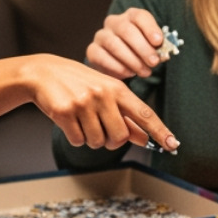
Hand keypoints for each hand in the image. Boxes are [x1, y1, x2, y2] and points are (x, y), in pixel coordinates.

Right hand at [24, 53, 178, 151]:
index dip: (160, 131)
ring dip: (90, 138)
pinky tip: (69, 120)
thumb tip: (144, 138)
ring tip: (82, 120)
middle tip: (100, 127)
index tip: (173, 144)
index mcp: (118, 88)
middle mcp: (103, 94)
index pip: (144, 114)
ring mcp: (84, 103)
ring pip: (97, 142)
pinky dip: (74, 136)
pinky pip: (78, 141)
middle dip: (110, 140)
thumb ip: (124, 116)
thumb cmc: (78, 84)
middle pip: (119, 137)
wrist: (44, 73)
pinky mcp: (65, 112)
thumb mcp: (105, 94)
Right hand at [85, 7, 165, 79]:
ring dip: (132, 60)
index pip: (139, 16)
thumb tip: (163, 55)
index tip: (158, 42)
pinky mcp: (92, 51)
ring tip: (144, 72)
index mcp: (131, 16)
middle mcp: (114, 22)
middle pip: (127, 31)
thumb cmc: (140, 52)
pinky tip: (129, 74)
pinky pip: (102, 58)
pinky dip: (117, 68)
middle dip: (142, 48)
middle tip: (153, 62)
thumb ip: (158, 48)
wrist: (120, 63)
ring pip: (114, 45)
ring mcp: (101, 36)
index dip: (150, 28)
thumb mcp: (152, 47)